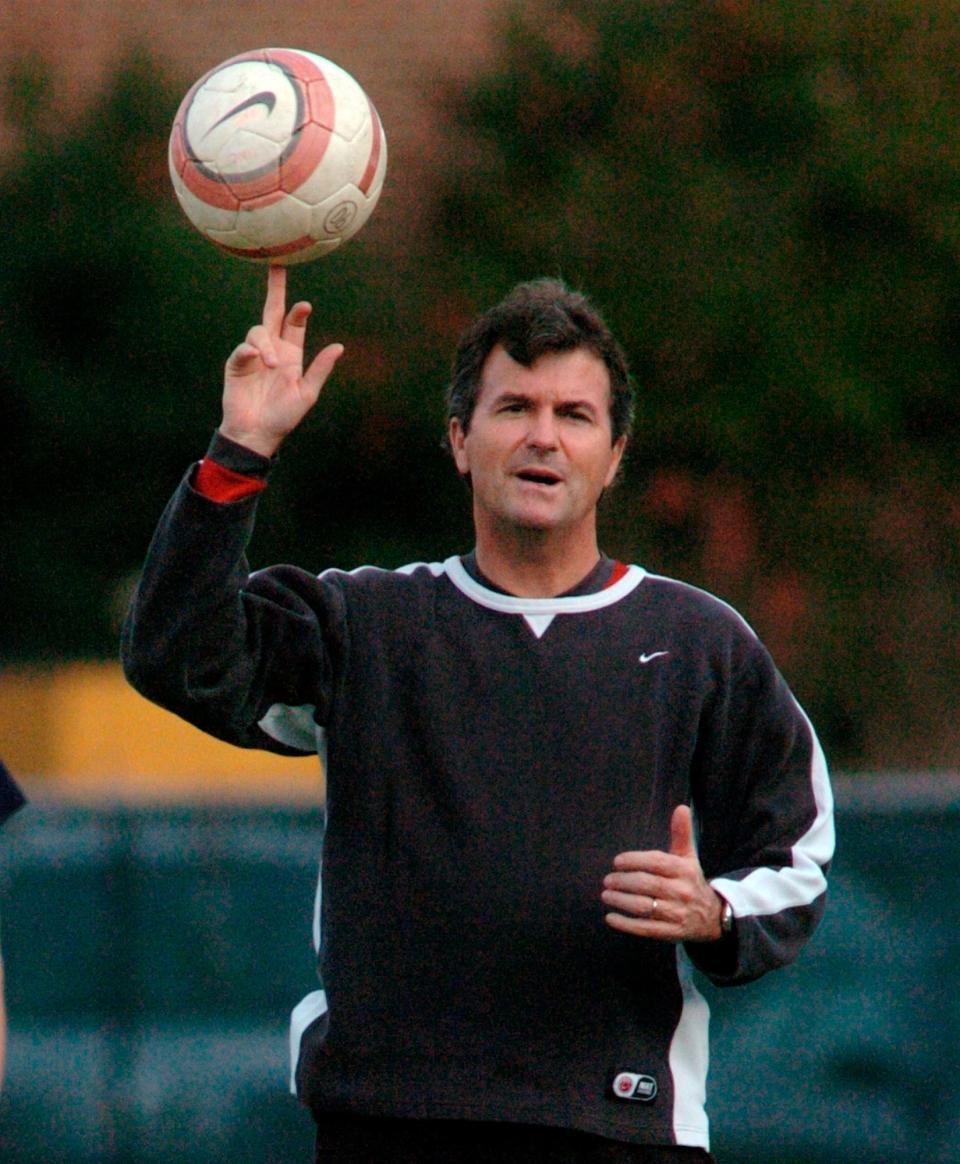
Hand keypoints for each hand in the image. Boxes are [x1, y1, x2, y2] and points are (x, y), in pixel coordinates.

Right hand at [219, 265, 343, 456]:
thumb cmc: (283, 416)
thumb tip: (339, 347)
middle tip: (277, 265)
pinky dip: (249, 352)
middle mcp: (272, 349)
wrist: (258, 434)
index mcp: (291, 354)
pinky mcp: (236, 365)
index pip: (294, 324)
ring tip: (272, 365)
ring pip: (258, 332)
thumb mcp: (307, 394)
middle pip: (272, 312)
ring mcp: (253, 356)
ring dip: (266, 344)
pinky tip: (256, 360)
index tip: (305, 306)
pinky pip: (242, 350)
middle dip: (275, 290)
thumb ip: (320, 370)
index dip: (298, 312)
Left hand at [601, 805, 723, 942]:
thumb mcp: (688, 857)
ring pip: (644, 907)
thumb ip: (682, 833)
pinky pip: (645, 929)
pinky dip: (626, 924)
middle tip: (607, 880)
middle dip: (624, 881)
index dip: (634, 860)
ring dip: (621, 901)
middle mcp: (682, 892)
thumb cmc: (691, 881)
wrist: (712, 917)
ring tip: (605, 895)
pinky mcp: (672, 933)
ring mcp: (677, 914)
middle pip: (648, 885)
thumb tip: (682, 807)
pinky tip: (610, 918)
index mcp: (685, 870)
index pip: (656, 862)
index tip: (617, 862)